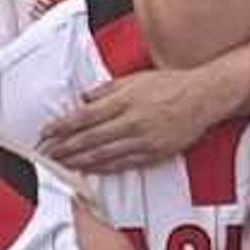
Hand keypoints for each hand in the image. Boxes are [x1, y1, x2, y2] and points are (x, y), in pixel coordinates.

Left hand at [43, 62, 238, 171]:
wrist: (203, 96)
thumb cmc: (171, 85)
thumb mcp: (135, 79)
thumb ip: (107, 90)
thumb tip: (85, 99)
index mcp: (123, 100)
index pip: (83, 116)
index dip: (62, 127)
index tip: (46, 133)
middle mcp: (130, 120)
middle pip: (89, 138)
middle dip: (65, 147)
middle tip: (48, 154)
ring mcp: (142, 139)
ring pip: (104, 154)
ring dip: (80, 161)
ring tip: (64, 165)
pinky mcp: (154, 152)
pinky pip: (124, 163)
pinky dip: (105, 168)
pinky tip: (92, 170)